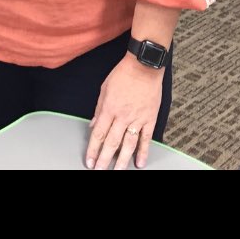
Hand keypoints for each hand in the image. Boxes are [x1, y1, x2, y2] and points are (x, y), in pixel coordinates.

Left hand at [85, 55, 164, 169]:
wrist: (144, 67)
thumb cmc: (123, 75)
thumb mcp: (104, 89)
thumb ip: (99, 109)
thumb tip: (94, 126)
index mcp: (109, 109)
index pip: (99, 134)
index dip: (93, 149)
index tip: (89, 161)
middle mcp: (122, 116)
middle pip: (112, 143)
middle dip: (104, 159)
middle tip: (99, 170)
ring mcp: (137, 119)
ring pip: (128, 144)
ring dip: (122, 160)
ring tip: (117, 171)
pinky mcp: (149, 119)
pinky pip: (146, 139)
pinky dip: (143, 152)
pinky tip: (140, 163)